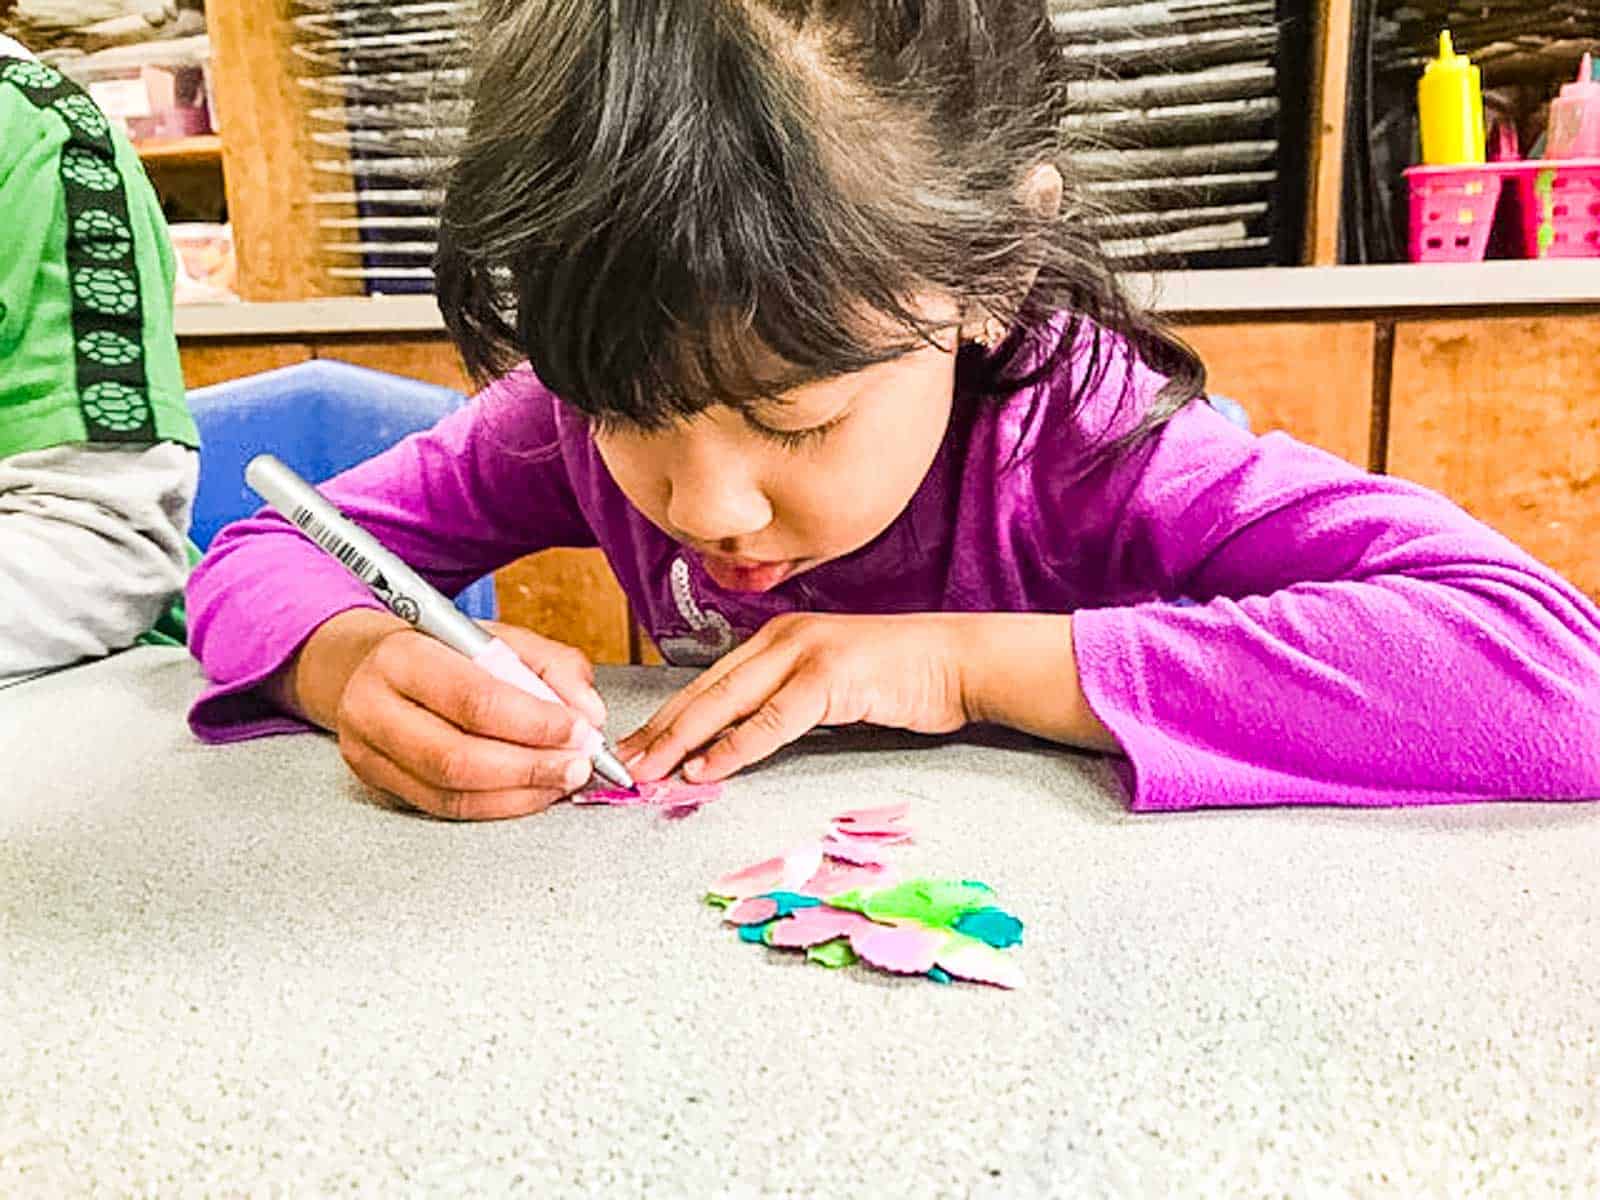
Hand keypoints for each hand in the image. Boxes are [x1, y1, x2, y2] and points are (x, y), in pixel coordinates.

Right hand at [284, 610, 608, 819]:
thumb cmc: (440, 652)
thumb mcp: (496, 637)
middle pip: (457, 758)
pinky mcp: (379, 787)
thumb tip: (589, 712)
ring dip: (521, 793)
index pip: (473, 699)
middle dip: (532, 767)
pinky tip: (532, 792)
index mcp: (403, 656)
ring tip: (562, 779)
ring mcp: (369, 754)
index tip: (579, 730)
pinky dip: (499, 806)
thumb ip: (551, 666)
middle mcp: (373, 707)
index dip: (534, 722)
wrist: (369, 668)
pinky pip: (446, 809)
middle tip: (578, 764)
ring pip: (452, 793)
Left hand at [617, 613, 972, 783]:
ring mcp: (806, 653)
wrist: (957, 661)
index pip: (706, 682)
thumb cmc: (899, 678)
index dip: (666, 718)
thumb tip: (734, 743)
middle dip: (658, 731)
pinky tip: (709, 769)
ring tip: (649, 771)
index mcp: (776, 638)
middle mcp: (782, 638)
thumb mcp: (828, 686)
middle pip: (704, 690)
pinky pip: (773, 719)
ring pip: (727, 701)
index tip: (634, 749)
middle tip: (620, 765)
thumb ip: (783, 703)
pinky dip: (737, 747)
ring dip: (683, 740)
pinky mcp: (831, 677)